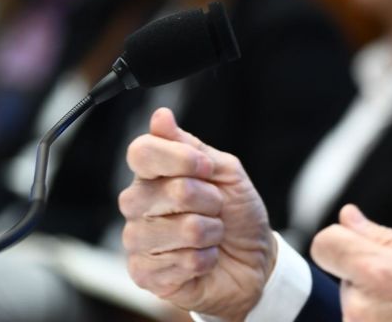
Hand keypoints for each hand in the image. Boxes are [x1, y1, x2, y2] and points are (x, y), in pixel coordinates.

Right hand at [120, 108, 275, 320]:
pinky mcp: (144, 274)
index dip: (180, 158)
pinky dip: (206, 259)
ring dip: (211, 233)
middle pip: (170, 190)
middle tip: (216, 209)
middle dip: (209, 200)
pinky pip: (182, 262)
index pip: (142, 152)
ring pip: (181, 229)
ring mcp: (138, 240)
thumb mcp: (225, 172)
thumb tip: (160, 116)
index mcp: (153, 174)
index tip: (207, 168)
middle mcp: (138, 205)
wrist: (254, 260)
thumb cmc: (237, 213)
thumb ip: (191, 147)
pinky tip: (203, 259)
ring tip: (211, 236)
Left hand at [311, 205, 391, 321]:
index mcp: (379, 273)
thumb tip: (349, 217)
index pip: (325, 244)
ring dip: (375, 304)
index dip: (342, 240)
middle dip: (369, 276)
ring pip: (353, 303)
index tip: (359, 246)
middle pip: (344, 274)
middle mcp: (359, 309)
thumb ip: (385, 238)